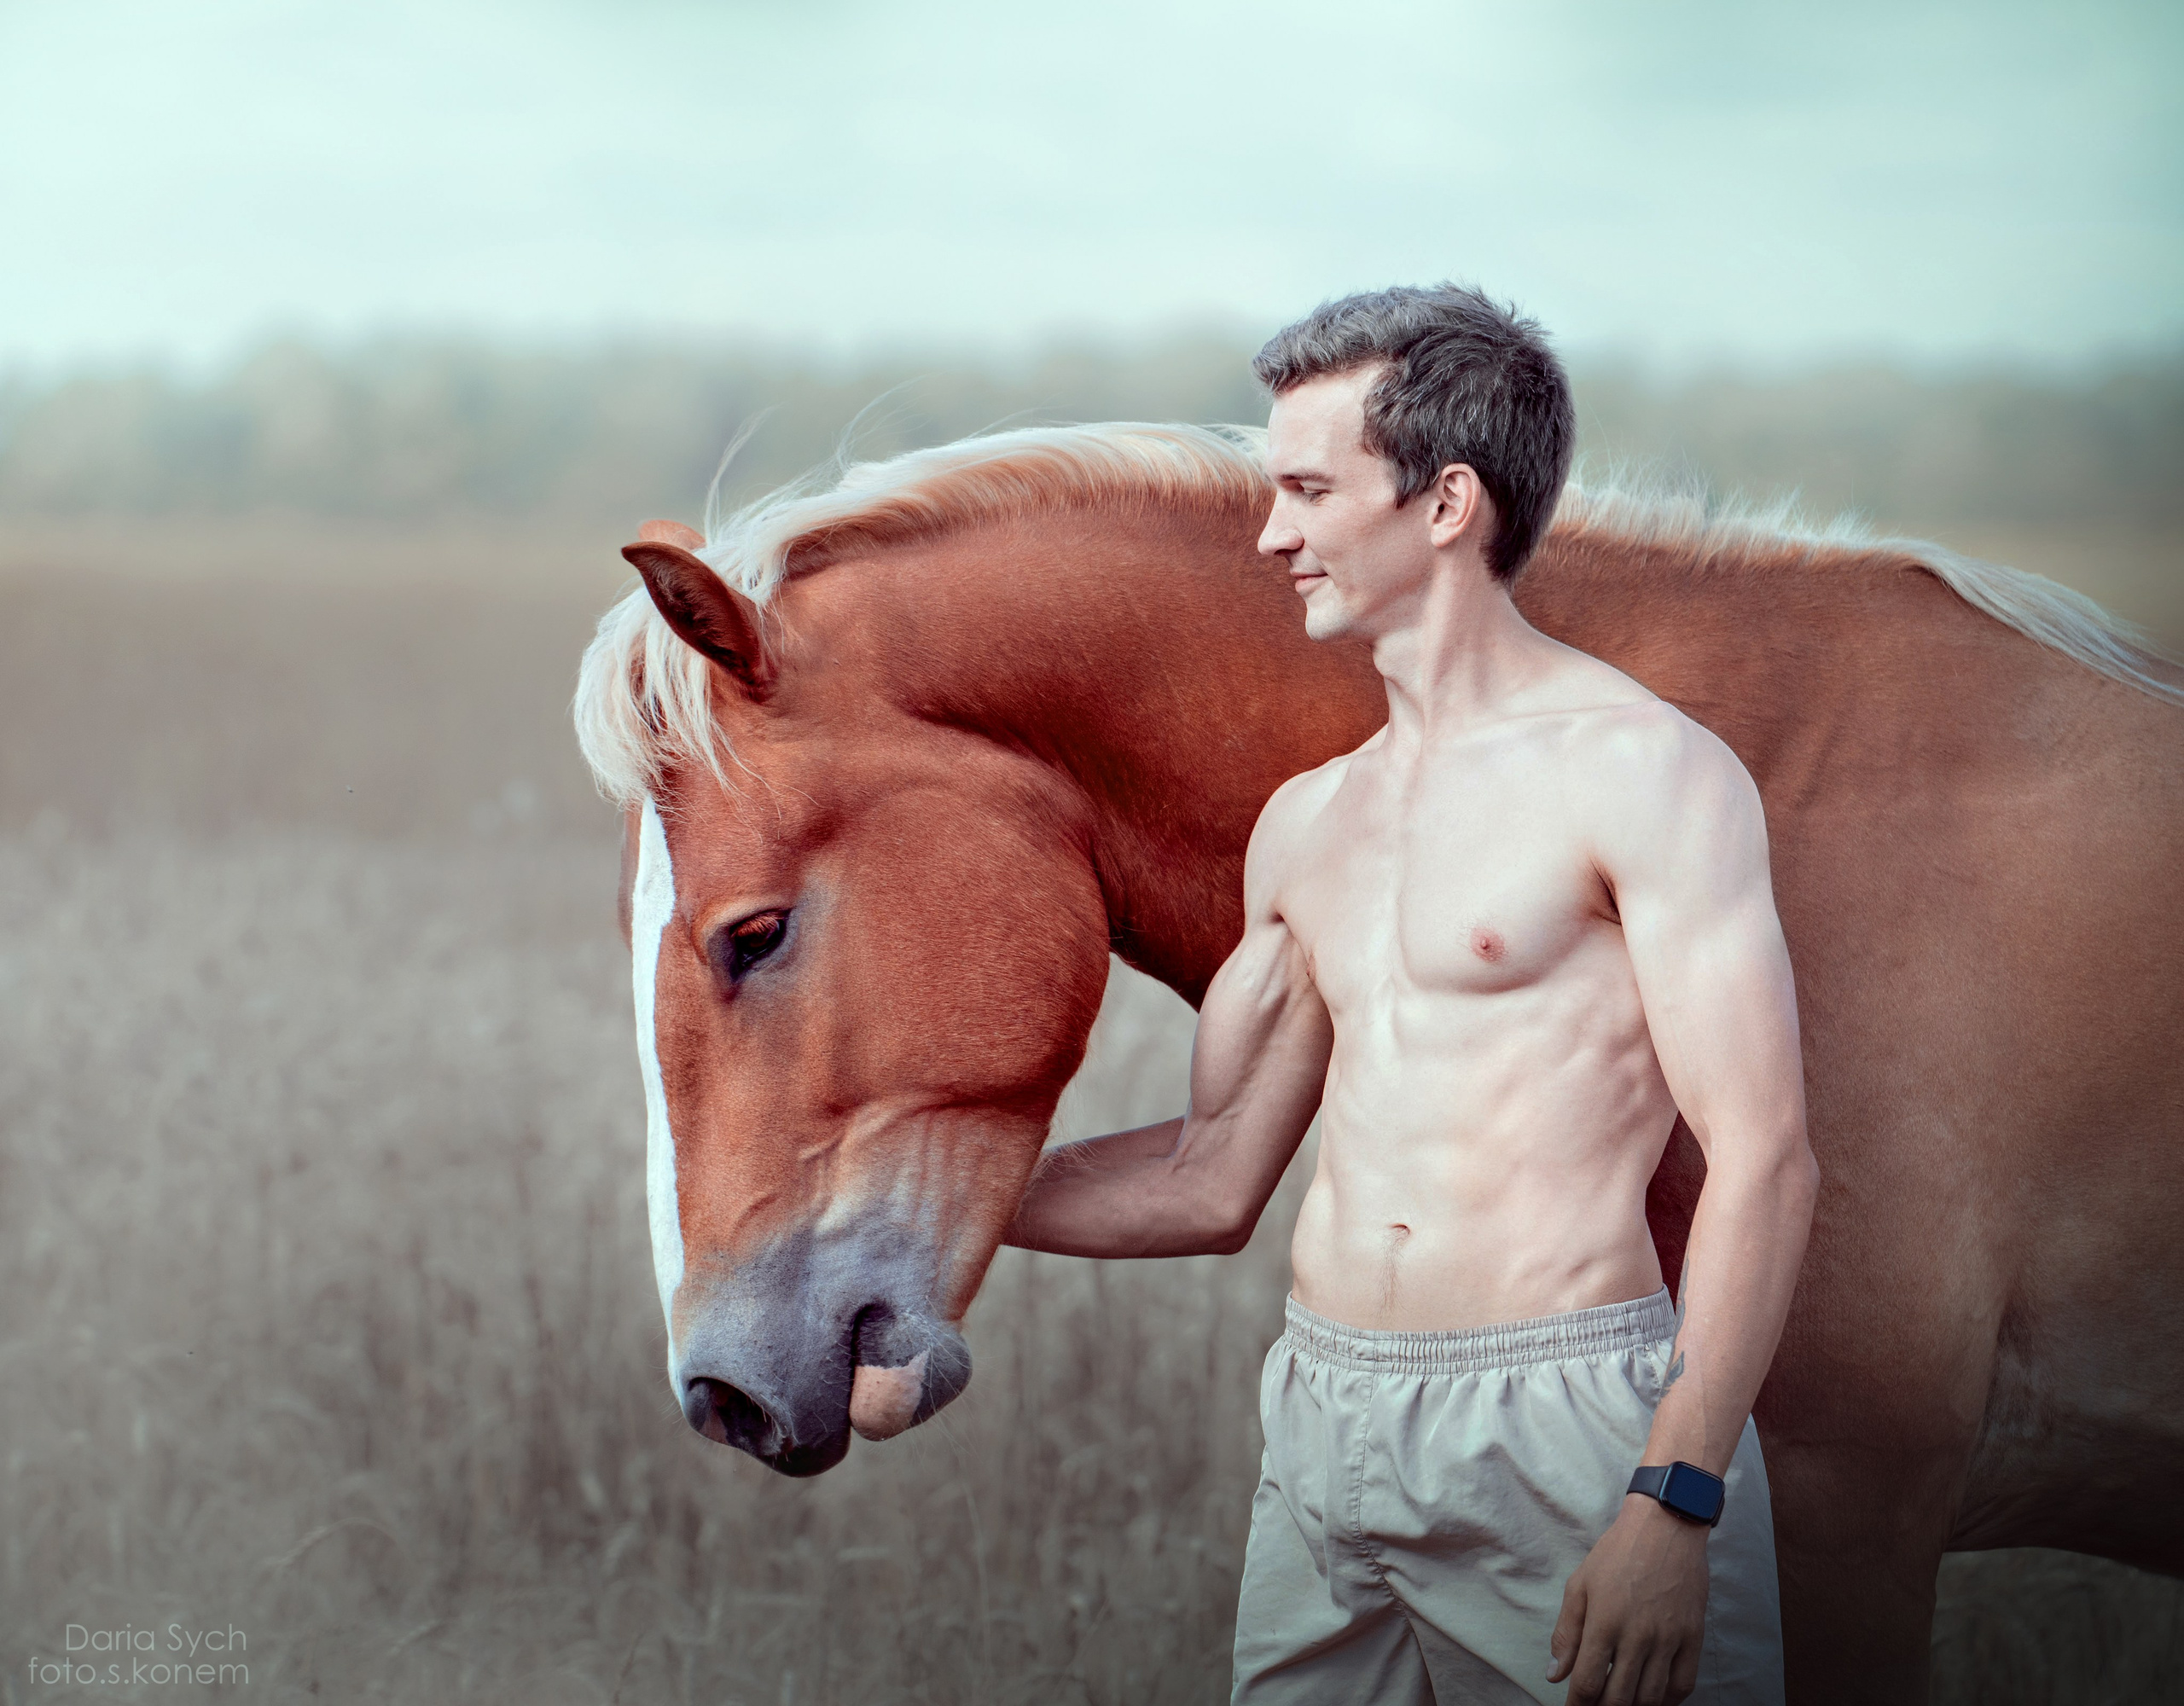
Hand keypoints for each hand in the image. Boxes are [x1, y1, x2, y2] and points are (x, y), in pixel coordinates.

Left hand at [1547, 1495, 1708, 1704]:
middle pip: (1619, 1698)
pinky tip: (1654, 1698)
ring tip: (1621, 1704)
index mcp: (1604, 1623)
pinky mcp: (1693, 1637)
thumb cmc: (1617, 1553)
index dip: (1578, 1705)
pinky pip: (1683, 1684)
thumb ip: (1566, 1633)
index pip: (1588, 1683)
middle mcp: (1637, 1636)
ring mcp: (1669, 1639)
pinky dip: (1667, 1700)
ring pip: (1651, 1698)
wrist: (1665, 1527)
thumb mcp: (1580, 1585)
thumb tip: (1556, 1674)